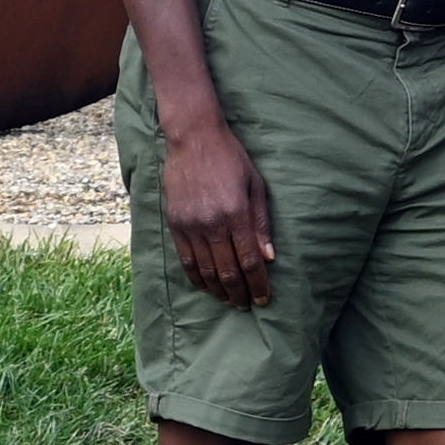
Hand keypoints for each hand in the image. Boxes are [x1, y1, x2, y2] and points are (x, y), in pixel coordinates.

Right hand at [162, 115, 276, 306]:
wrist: (194, 139)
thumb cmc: (232, 159)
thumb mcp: (256, 185)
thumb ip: (261, 223)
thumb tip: (269, 257)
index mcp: (236, 214)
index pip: (249, 261)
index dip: (258, 285)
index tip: (264, 299)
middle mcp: (212, 224)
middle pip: (228, 272)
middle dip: (240, 294)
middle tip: (248, 306)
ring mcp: (191, 225)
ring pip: (206, 270)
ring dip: (219, 291)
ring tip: (230, 301)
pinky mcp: (175, 223)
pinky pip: (186, 260)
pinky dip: (197, 278)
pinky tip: (207, 286)